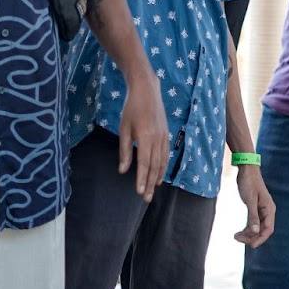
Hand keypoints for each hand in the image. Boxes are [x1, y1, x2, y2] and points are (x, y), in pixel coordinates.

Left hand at [117, 70, 168, 200]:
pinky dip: (163, 166)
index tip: (139, 192)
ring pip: (162, 162)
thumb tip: (123, 170)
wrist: (147, 90)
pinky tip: (160, 174)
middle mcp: (157, 139)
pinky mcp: (166, 134)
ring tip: (153, 189)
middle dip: (150, 183)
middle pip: (154, 166)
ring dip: (157, 177)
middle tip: (145, 198)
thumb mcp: (124, 129)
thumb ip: (124, 151)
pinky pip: (166, 154)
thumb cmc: (131, 108)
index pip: (144, 164)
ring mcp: (164, 136)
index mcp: (146, 137)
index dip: (142, 179)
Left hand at [234, 165, 275, 247]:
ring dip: (248, 234)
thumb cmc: (249, 182)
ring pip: (257, 227)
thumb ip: (253, 216)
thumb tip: (256, 231)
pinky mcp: (255, 208)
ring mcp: (261, 210)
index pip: (268, 229)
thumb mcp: (250, 200)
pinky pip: (253, 222)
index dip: (260, 239)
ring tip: (236, 236)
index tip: (251, 246)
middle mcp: (267, 211)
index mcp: (269, 209)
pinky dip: (247, 228)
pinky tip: (239, 231)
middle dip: (251, 237)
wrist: (246, 169)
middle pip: (262, 230)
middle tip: (237, 238)